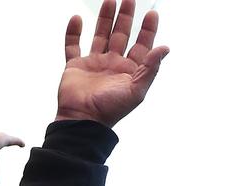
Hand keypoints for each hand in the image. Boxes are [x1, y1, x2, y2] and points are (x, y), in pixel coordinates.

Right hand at [56, 0, 169, 126]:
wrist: (82, 121)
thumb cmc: (110, 110)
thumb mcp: (136, 91)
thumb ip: (150, 69)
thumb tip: (165, 48)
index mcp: (128, 71)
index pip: (141, 45)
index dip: (147, 30)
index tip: (152, 14)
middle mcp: (112, 64)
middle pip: (121, 35)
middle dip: (126, 17)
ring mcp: (94, 63)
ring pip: (100, 35)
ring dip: (105, 18)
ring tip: (109, 0)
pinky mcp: (75, 66)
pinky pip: (73, 45)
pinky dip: (73, 32)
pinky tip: (77, 19)